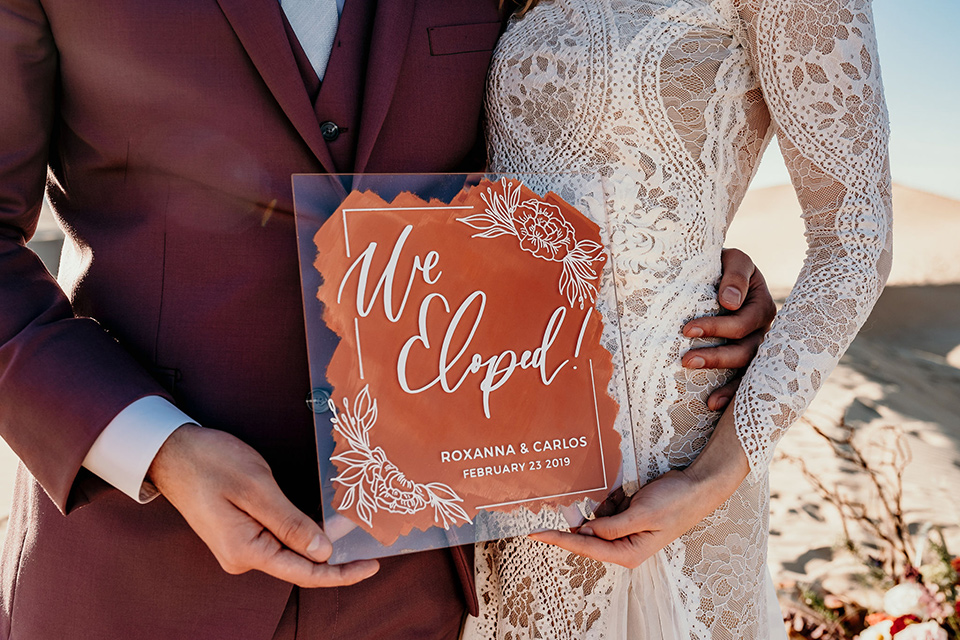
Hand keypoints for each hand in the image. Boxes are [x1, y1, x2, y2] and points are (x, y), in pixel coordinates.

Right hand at [148, 425, 378, 586]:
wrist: (171, 452)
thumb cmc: (211, 463)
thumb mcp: (257, 488)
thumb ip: (291, 523)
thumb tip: (323, 552)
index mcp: (246, 551)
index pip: (304, 573)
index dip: (341, 572)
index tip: (372, 566)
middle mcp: (242, 558)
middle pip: (298, 565)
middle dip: (333, 557)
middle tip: (369, 545)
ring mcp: (239, 547)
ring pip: (288, 551)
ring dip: (316, 543)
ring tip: (349, 531)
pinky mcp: (238, 534)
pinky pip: (276, 539)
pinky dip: (300, 533)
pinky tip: (318, 524)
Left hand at [531, 409, 748, 567]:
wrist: (694, 487)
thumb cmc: (675, 503)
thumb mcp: (642, 514)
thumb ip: (612, 527)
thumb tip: (585, 532)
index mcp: (628, 553)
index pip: (585, 547)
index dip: (559, 540)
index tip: (536, 535)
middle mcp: (623, 547)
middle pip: (588, 534)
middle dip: (594, 514)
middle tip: (613, 501)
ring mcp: (624, 533)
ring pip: (596, 518)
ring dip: (608, 504)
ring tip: (631, 497)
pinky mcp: (626, 519)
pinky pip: (607, 508)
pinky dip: (614, 498)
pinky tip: (630, 494)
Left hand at [682, 248, 775, 410]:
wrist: (719, 272)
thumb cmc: (724, 265)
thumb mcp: (735, 260)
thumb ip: (735, 274)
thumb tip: (730, 302)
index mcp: (762, 306)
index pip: (744, 322)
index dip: (718, 328)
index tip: (687, 329)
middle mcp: (764, 331)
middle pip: (746, 350)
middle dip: (716, 357)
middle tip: (686, 361)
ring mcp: (756, 348)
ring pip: (747, 370)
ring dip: (726, 383)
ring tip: (705, 396)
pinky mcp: (746, 362)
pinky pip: (744, 382)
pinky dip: (732, 394)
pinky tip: (713, 405)